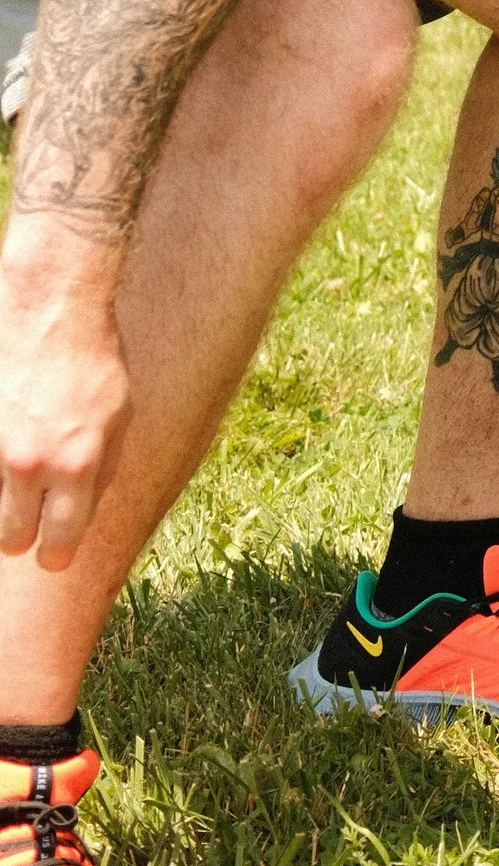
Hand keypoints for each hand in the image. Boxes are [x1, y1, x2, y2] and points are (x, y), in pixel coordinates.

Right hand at [0, 257, 132, 566]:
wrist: (51, 309)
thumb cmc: (93, 361)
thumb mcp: (119, 418)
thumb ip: (101, 472)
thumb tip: (80, 512)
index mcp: (77, 464)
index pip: (60, 542)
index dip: (55, 556)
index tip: (51, 556)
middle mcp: (31, 462)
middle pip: (11, 537)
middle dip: (22, 534)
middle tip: (29, 519)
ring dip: (4, 499)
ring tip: (22, 471)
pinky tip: (12, 439)